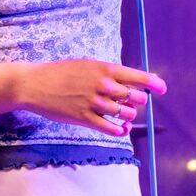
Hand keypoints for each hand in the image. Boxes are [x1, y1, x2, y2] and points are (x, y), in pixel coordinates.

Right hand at [14, 59, 166, 136]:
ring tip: (120, 114)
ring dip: (127, 115)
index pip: (140, 77)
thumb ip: (107, 73)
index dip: (155, 84)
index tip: (162, 89)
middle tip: (129, 101)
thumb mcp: (86, 65)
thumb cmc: (60, 73)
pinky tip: (117, 128)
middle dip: (137, 101)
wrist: (34, 84)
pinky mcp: (85, 118)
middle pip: (138, 98)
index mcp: (104, 69)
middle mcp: (104, 85)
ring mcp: (95, 103)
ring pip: (127, 114)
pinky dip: (119, 130)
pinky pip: (112, 129)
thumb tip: (129, 84)